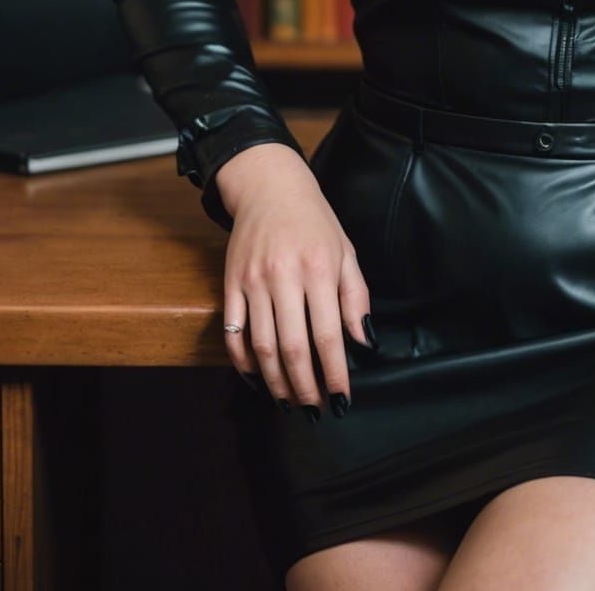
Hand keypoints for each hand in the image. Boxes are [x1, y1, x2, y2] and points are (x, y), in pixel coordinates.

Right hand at [216, 142, 375, 418]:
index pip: (329, 334)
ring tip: (289, 401)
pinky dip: (243, 362)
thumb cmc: (314, 221)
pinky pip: (233, 333)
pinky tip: (256, 379)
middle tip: (314, 408)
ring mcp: (253, 282)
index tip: (341, 398)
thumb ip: (356, 297)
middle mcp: (284, 277)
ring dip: (275, 382)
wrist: (269, 186)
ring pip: (261, 347)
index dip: (334, 372)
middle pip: (292, 347)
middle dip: (304, 386)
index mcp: (319, 268)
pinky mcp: (230, 284)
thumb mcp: (346, 251)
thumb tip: (364, 340)